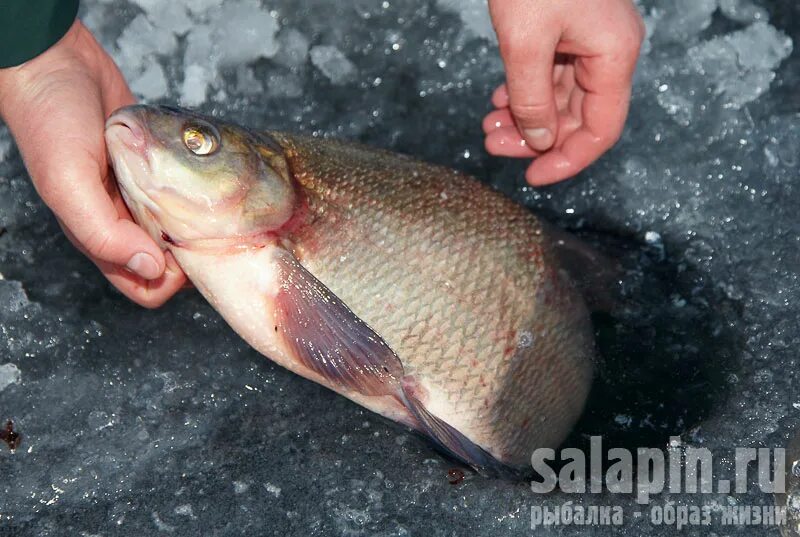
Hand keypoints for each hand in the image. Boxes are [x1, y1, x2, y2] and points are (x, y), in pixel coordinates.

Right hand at [0, 20, 185, 306]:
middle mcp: (122, 221)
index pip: (143, 286)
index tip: (189, 255)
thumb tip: (151, 269)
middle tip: (211, 233)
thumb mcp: (68, 183)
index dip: (168, 282)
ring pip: (178, 231)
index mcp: (98, 235)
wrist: (55, 63)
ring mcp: (140, 194)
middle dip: (191, 260)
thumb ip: (103, 233)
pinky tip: (209, 187)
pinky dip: (197, 197)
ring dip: (198, 229)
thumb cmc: (50, 122)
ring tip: (216, 213)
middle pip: (167, 265)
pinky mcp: (155, 166)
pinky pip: (182, 194)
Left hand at [484, 0, 644, 184]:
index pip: (601, 128)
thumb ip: (532, 97)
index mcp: (613, 55)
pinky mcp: (566, 32)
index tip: (532, 178)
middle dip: (535, 137)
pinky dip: (524, 93)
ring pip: (559, 99)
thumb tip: (540, 141)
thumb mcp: (525, 42)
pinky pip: (549, 76)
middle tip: (492, 146)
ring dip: (524, 117)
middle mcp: (607, 52)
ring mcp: (587, 41)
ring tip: (487, 128)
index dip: (568, 160)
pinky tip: (498, 102)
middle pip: (577, 117)